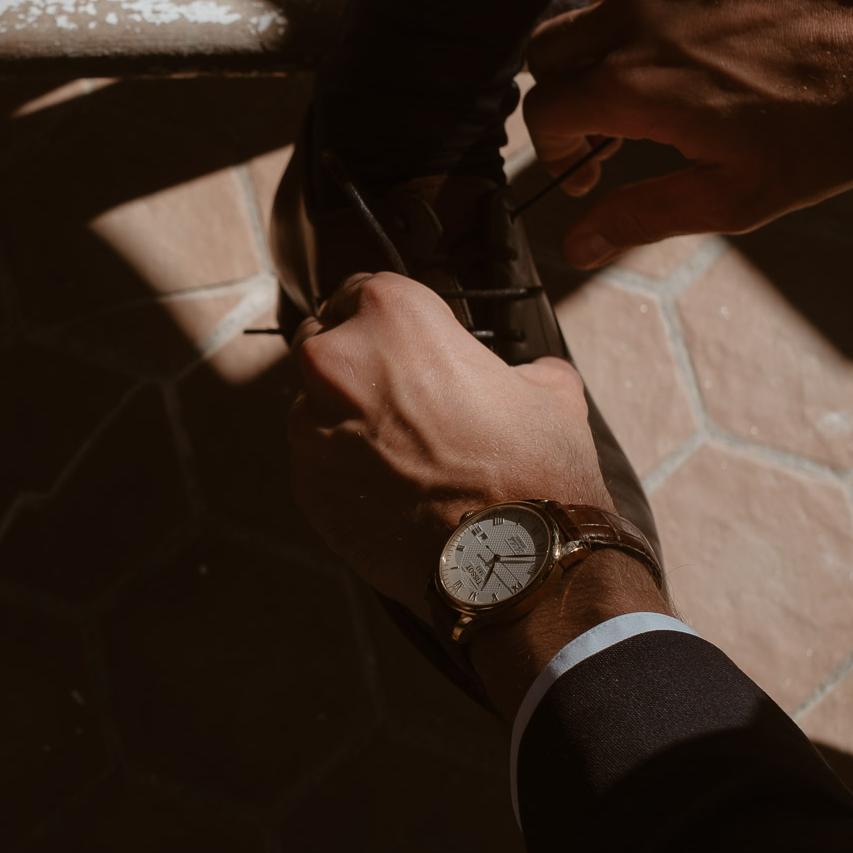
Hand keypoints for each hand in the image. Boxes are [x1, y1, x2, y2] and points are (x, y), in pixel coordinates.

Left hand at [289, 273, 665, 714]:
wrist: (515, 563)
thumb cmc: (534, 469)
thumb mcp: (548, 388)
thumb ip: (516, 363)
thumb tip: (518, 373)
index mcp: (391, 314)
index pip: (365, 289)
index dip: (389, 318)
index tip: (407, 342)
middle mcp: (336, 359)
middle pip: (326, 341)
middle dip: (356, 362)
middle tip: (400, 396)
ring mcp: (310, 424)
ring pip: (314, 404)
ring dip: (345, 418)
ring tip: (400, 452)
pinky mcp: (303, 482)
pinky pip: (316, 460)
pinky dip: (341, 468)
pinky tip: (388, 489)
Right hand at [523, 0, 852, 268]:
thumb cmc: (836, 117)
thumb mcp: (739, 194)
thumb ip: (644, 217)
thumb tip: (579, 244)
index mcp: (632, 85)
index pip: (542, 113)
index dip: (554, 155)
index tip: (588, 177)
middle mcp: (632, 20)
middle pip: (546, 55)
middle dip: (560, 100)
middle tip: (607, 137)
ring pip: (589, 16)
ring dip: (599, 60)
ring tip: (655, 98)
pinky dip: (642, 25)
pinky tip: (698, 54)